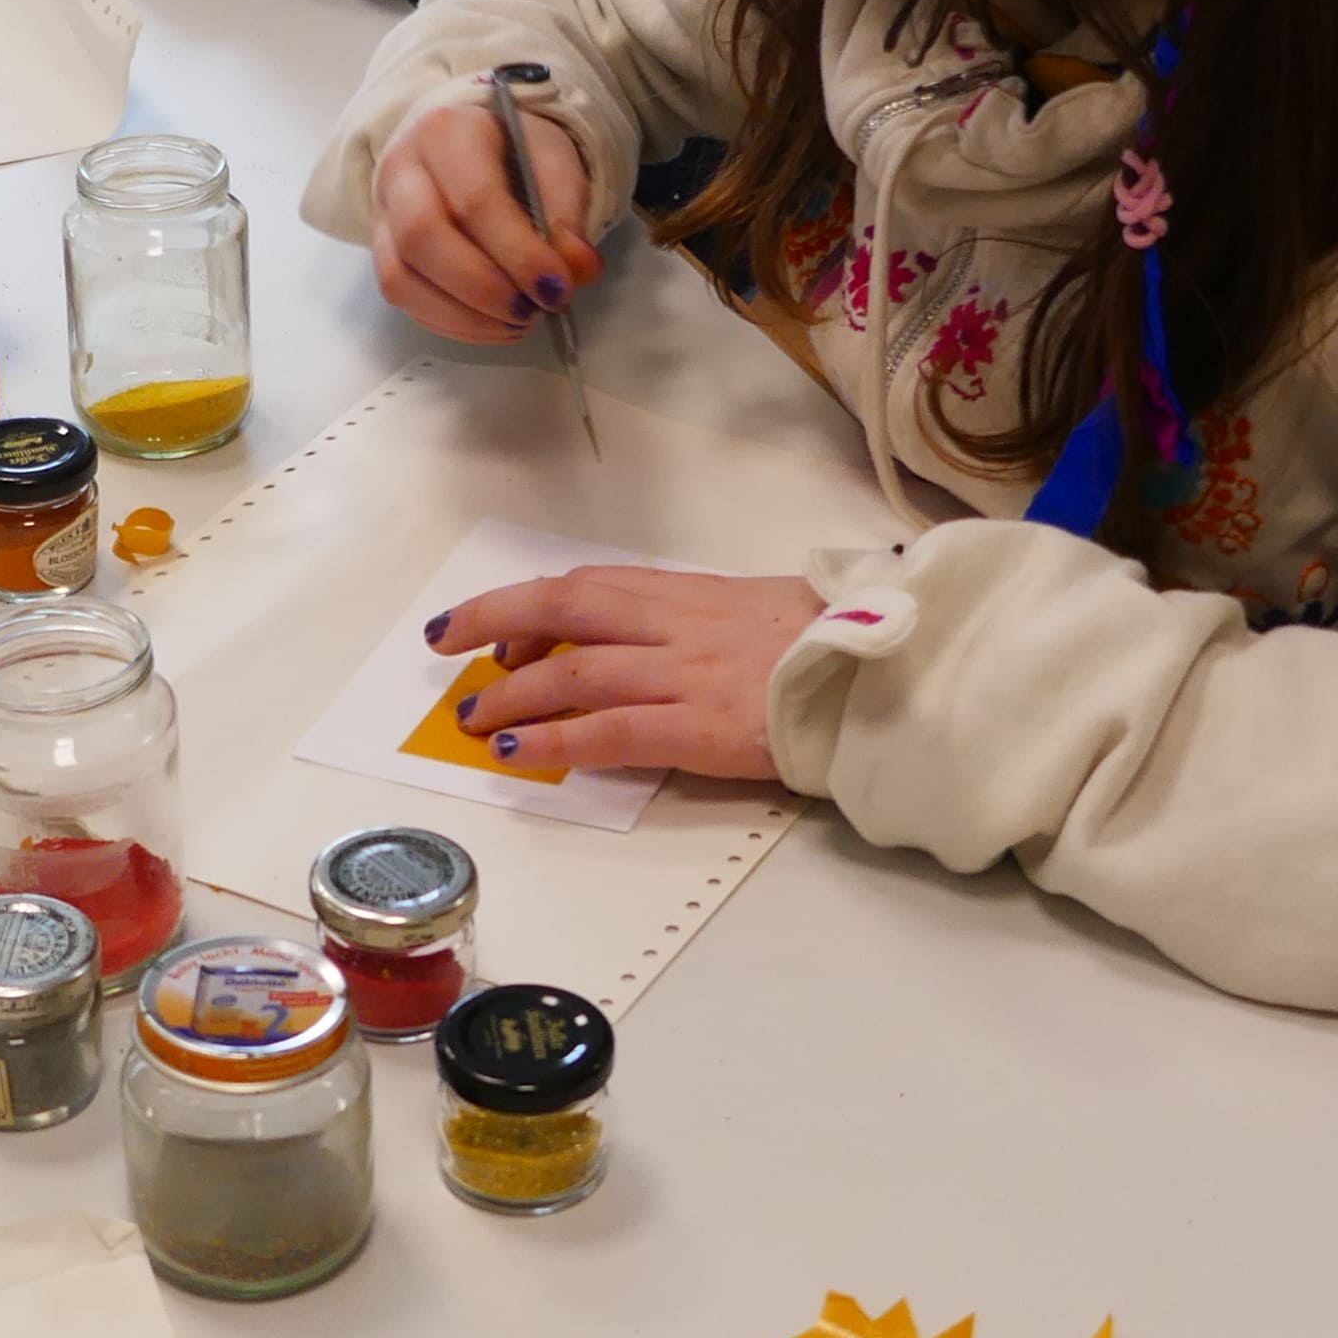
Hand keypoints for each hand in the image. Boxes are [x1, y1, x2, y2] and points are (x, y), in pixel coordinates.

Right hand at [366, 94, 598, 344]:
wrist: (473, 149)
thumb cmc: (515, 153)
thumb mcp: (554, 164)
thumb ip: (568, 213)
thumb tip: (575, 269)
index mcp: (448, 133)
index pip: (476, 199)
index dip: (518, 254)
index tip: (557, 289)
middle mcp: (401, 169)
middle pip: (422, 238)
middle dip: (484, 288)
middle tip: (532, 310)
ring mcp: (382, 213)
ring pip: (401, 277)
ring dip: (464, 316)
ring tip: (517, 322)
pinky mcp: (380, 251)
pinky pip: (401, 298)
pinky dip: (451, 323)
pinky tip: (492, 324)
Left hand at [420, 566, 815, 779]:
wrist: (889, 674)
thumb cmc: (836, 645)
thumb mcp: (760, 611)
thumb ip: (702, 622)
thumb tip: (653, 643)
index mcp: (693, 595)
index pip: (593, 585)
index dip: (534, 602)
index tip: (501, 626)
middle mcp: (679, 625)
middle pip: (567, 608)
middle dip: (495, 620)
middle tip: (448, 642)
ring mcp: (686, 674)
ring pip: (577, 673)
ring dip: (514, 694)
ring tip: (474, 718)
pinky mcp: (699, 728)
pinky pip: (610, 731)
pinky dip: (557, 739)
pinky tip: (518, 752)